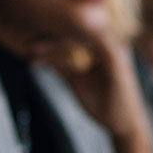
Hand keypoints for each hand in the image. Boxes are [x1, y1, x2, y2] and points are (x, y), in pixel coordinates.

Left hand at [31, 31, 152, 152]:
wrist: (126, 127)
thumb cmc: (105, 103)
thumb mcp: (77, 80)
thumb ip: (62, 65)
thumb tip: (37, 53)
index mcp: (104, 42)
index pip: (76, 27)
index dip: (51, 30)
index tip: (29, 39)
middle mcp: (112, 40)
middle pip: (78, 26)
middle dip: (49, 32)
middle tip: (26, 43)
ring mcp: (115, 46)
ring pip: (81, 32)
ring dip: (54, 40)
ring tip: (31, 49)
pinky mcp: (116, 58)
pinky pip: (89, 43)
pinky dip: (66, 46)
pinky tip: (47, 56)